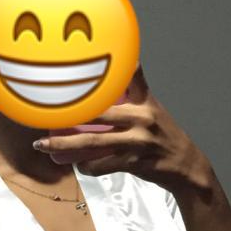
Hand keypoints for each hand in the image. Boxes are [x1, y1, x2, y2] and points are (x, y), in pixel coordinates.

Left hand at [34, 62, 211, 193]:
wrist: (187, 167)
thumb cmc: (165, 135)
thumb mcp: (154, 107)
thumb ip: (137, 88)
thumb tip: (126, 62)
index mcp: (144, 101)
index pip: (123, 79)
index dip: (100, 74)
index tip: (71, 71)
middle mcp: (142, 118)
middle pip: (97, 114)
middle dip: (69, 115)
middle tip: (44, 115)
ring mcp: (138, 141)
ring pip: (94, 142)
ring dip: (65, 145)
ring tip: (43, 145)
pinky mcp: (135, 162)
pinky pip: (103, 165)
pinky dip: (87, 166)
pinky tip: (77, 165)